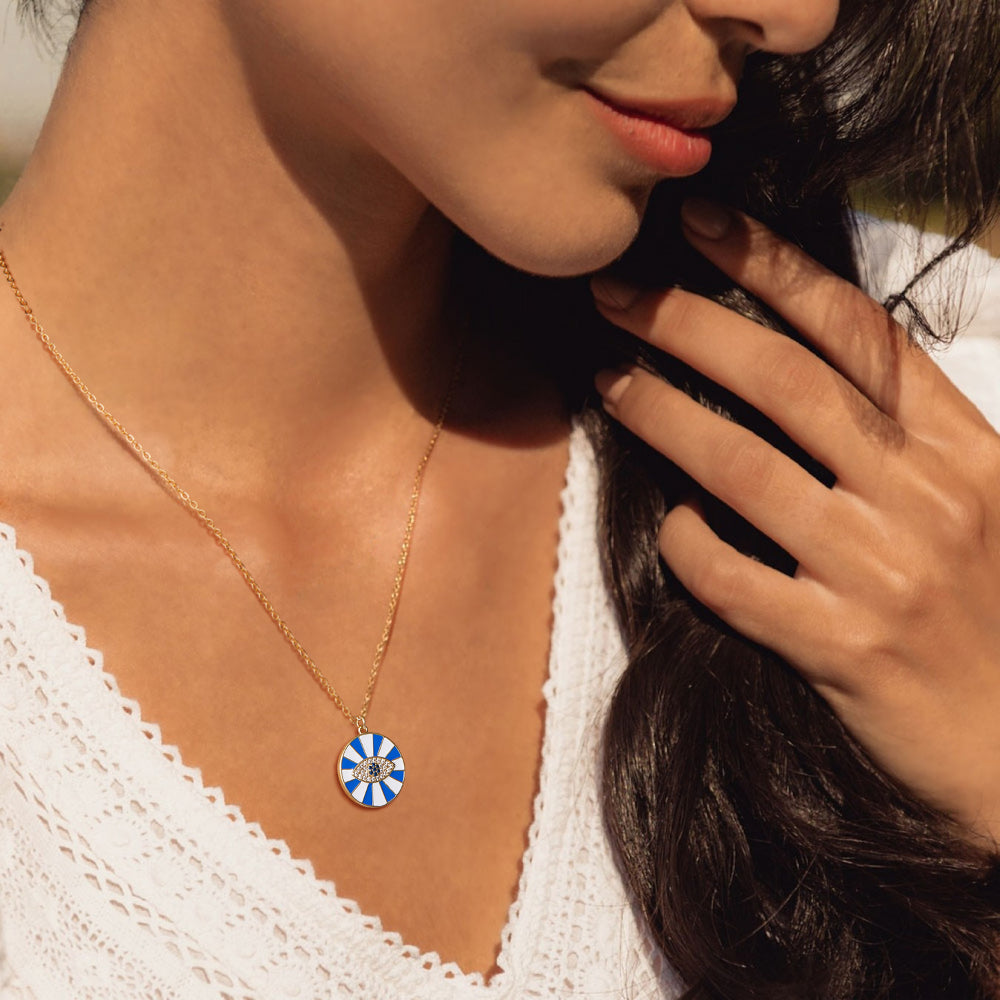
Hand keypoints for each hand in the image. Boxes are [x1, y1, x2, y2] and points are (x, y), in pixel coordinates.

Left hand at [592, 200, 999, 848]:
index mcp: (966, 451)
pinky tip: (667, 523)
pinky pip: (736, 580)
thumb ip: (913, 442)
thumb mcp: (986, 505)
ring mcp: (884, 572)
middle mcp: (926, 497)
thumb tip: (805, 374)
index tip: (704, 225)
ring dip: (663, 415)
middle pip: (786, 382)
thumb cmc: (997, 617)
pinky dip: (688, 544)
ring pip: (745, 468)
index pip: (857, 333)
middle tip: (617, 290)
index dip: (775, 267)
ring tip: (609, 380)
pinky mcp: (844, 649)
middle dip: (691, 323)